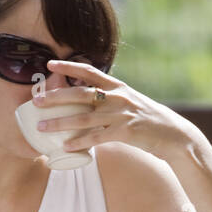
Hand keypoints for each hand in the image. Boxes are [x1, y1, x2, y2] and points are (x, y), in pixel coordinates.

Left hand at [33, 59, 190, 156]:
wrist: (174, 135)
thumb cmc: (148, 121)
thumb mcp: (130, 102)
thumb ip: (110, 101)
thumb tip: (89, 103)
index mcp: (117, 87)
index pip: (89, 71)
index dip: (68, 67)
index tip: (50, 64)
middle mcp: (118, 97)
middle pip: (81, 94)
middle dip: (56, 96)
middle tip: (37, 100)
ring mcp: (121, 115)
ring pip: (84, 118)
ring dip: (61, 123)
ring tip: (42, 127)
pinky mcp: (126, 132)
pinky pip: (98, 137)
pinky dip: (80, 142)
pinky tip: (66, 147)